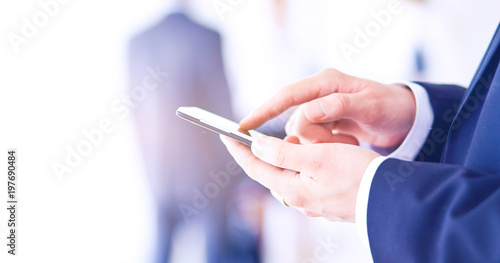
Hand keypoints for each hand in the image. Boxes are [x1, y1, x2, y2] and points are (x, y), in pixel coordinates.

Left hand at [221, 134, 379, 221]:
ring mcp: (314, 204)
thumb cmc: (357, 174)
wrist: (391, 198)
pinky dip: (313, 166)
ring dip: (299, 157)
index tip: (227, 136)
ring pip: (294, 174)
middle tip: (288, 137)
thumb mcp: (317, 157)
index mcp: (292, 188)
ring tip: (321, 145)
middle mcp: (299, 200)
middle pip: (275, 171)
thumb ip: (282, 153)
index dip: (240, 150)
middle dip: (276, 152)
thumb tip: (255, 146)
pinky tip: (330, 158)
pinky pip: (311, 180)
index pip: (256, 167)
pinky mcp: (328, 203)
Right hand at [240, 68, 415, 146]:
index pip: (286, 96)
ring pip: (302, 135)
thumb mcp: (368, 104)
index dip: (263, 111)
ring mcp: (322, 110)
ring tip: (351, 140)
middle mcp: (319, 95)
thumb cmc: (389, 106)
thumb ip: (339, 106)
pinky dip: (326, 147)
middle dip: (310, 139)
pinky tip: (348, 141)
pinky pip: (313, 140)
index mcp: (325, 83)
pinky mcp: (326, 124)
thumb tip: (308, 112)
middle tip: (341, 139)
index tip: (243, 127)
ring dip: (321, 145)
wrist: (406, 116)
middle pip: (295, 122)